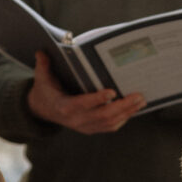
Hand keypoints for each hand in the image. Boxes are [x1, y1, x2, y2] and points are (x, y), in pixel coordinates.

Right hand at [27, 52, 144, 133]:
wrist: (43, 110)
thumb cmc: (46, 90)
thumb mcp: (42, 78)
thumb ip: (43, 65)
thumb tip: (41, 52)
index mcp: (64, 107)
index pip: (82, 104)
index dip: (98, 99)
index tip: (112, 92)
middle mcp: (76, 120)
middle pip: (103, 115)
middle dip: (123, 106)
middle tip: (138, 96)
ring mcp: (85, 126)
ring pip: (110, 122)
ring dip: (127, 112)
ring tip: (141, 101)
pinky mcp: (91, 129)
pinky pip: (110, 127)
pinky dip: (123, 119)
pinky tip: (133, 109)